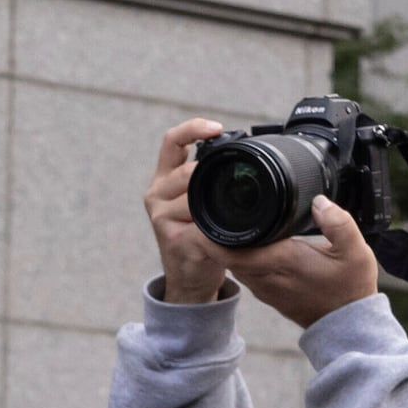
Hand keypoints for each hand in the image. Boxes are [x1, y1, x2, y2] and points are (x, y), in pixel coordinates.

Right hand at [146, 118, 233, 305]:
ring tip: (230, 218)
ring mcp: (160, 216)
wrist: (189, 278)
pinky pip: (199, 225)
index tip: (217, 129)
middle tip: (237, 191)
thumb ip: (211, 180)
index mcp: (165, 178)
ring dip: (216, 206)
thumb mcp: (201, 201)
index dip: (193, 129)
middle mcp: (157, 193)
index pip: (172, 141)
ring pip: (194, 197)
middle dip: (213, 179)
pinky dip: (216, 229)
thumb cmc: (200, 237)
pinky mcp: (170, 237)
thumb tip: (251, 158)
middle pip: (187, 171)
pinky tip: (225, 235)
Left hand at [223, 195, 384, 329]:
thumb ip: (339, 224)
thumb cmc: (350, 288)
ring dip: (230, 247)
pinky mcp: (266, 294)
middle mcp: (266, 277)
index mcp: (282, 262)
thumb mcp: (355, 252)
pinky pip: (244, 272)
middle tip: (219, 211)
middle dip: (219, 235)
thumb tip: (319, 202)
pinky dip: (242, 258)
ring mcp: (264, 288)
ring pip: (234, 263)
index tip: (208, 218)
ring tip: (235, 222)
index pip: (232, 252)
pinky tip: (253, 243)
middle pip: (226, 255)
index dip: (213, 236)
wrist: (347, 324)